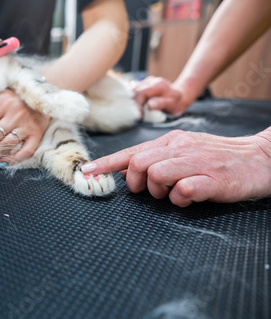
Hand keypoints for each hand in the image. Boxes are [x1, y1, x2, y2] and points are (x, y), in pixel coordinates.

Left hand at [0, 89, 50, 164]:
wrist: (43, 93)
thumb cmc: (16, 95)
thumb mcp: (1, 94)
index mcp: (3, 102)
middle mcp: (15, 114)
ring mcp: (27, 125)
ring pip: (7, 144)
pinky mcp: (37, 133)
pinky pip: (26, 151)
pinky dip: (14, 159)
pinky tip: (3, 162)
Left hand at [81, 130, 270, 206]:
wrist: (258, 159)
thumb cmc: (216, 157)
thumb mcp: (183, 149)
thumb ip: (156, 157)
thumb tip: (126, 167)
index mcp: (170, 142)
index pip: (131, 152)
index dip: (106, 163)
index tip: (87, 171)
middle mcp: (179, 149)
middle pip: (138, 164)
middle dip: (136, 183)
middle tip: (150, 190)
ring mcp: (195, 163)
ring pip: (156, 175)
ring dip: (159, 191)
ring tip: (174, 192)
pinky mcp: (212, 180)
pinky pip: (182, 191)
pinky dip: (181, 199)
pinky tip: (191, 197)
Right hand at [133, 76, 194, 115]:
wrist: (181, 95)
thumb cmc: (176, 102)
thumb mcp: (172, 104)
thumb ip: (160, 104)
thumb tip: (149, 105)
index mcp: (158, 85)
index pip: (141, 93)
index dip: (137, 105)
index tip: (138, 116)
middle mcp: (151, 81)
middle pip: (135, 91)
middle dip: (132, 104)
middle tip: (134, 115)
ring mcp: (147, 81)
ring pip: (133, 90)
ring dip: (131, 101)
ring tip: (134, 111)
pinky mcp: (144, 84)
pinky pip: (134, 90)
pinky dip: (132, 97)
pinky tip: (134, 105)